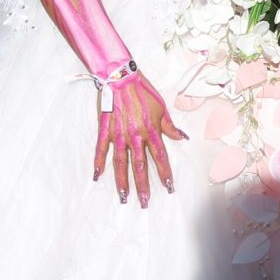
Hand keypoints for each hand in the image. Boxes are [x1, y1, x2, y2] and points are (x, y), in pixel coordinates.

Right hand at [93, 70, 184, 206]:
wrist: (121, 76)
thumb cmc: (143, 90)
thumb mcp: (161, 107)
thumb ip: (169, 126)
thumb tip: (182, 138)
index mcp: (151, 131)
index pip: (160, 158)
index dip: (165, 174)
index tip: (168, 188)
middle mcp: (135, 136)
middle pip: (140, 166)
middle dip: (143, 186)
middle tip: (144, 203)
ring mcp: (118, 134)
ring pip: (121, 163)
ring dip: (122, 182)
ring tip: (123, 197)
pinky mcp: (105, 129)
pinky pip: (101, 149)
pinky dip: (98, 163)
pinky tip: (97, 176)